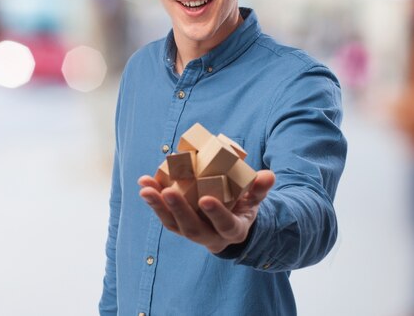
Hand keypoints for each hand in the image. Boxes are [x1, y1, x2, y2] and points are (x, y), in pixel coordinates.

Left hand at [138, 170, 274, 252]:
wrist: (231, 225)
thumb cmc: (244, 207)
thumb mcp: (256, 200)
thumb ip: (260, 189)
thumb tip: (268, 176)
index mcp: (234, 230)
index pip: (225, 225)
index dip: (216, 213)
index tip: (206, 198)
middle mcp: (212, 237)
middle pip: (193, 228)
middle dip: (179, 210)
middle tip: (167, 191)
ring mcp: (193, 233)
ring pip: (174, 225)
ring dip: (158, 206)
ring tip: (146, 187)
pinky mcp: (180, 227)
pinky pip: (165, 217)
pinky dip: (154, 202)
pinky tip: (145, 185)